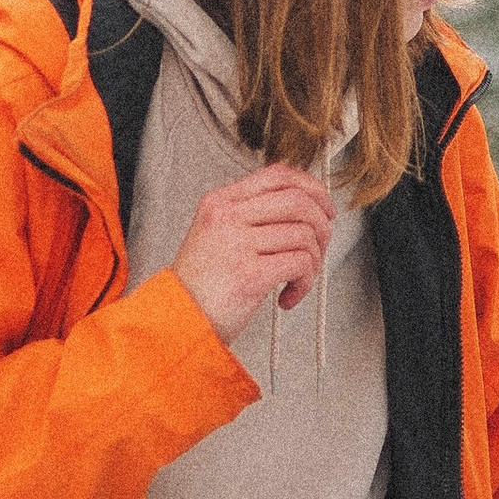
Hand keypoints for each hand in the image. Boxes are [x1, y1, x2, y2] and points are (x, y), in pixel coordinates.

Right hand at [172, 167, 334, 343]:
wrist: (176, 323)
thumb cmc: (199, 286)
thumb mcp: (215, 235)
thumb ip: (249, 216)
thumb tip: (302, 208)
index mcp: (220, 202)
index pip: (278, 175)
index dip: (311, 188)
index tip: (323, 207)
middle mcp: (227, 217)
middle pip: (298, 201)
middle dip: (322, 225)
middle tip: (319, 247)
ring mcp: (237, 244)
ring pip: (304, 234)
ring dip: (313, 261)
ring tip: (297, 279)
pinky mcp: (250, 275)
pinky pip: (301, 264)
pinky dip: (305, 283)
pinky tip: (288, 295)